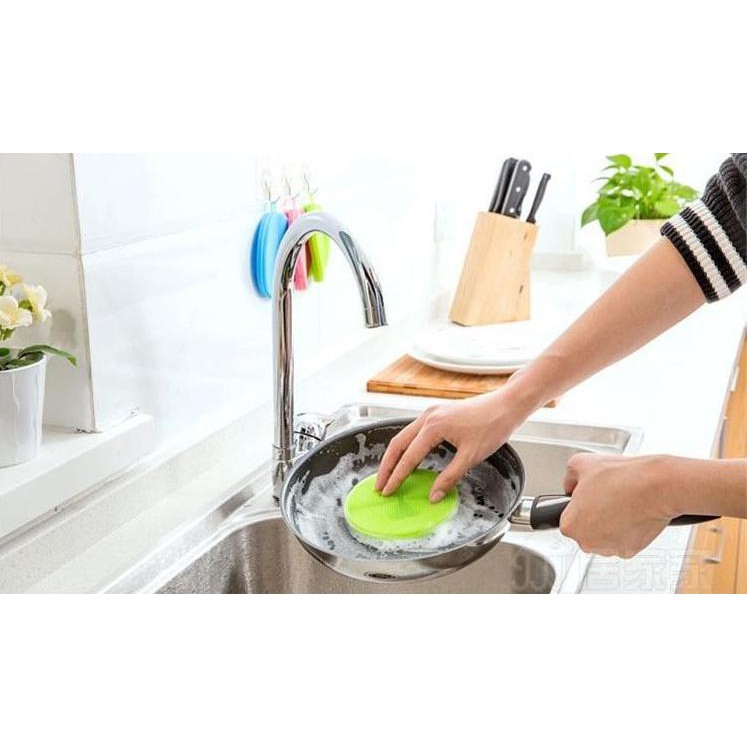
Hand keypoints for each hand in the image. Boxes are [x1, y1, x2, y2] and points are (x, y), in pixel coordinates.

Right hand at [375, 390, 526, 501]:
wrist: (507, 404)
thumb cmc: (493, 425)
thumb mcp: (471, 456)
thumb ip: (449, 477)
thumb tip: (433, 495)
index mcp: (433, 427)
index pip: (408, 457)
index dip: (397, 477)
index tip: (388, 491)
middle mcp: (427, 416)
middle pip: (397, 444)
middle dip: (386, 466)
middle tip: (379, 485)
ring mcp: (431, 412)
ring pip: (403, 436)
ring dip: (394, 455)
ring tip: (389, 474)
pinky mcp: (437, 412)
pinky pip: (414, 431)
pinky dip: (406, 446)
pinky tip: (408, 458)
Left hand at [559, 453, 675, 557]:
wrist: (657, 486)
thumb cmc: (623, 478)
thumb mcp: (580, 463)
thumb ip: (568, 477)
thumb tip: (570, 485)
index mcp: (570, 525)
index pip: (568, 517)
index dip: (579, 503)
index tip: (588, 496)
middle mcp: (587, 542)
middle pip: (584, 529)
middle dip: (592, 515)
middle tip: (605, 497)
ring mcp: (610, 549)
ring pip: (602, 536)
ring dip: (608, 523)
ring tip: (618, 502)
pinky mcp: (630, 551)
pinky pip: (621, 540)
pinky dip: (625, 529)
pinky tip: (630, 512)